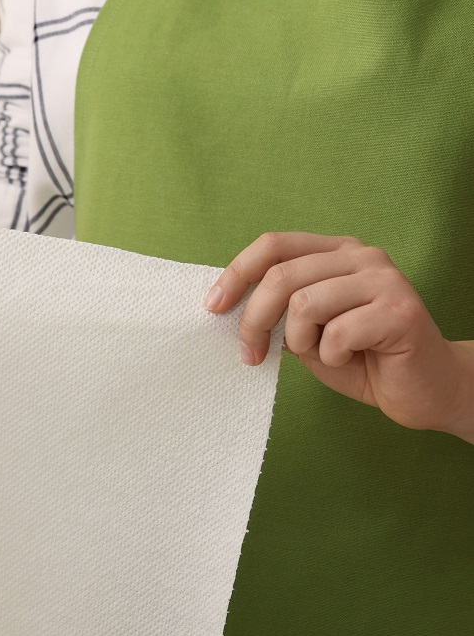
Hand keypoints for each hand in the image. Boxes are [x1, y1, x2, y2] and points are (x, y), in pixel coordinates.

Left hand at [208, 232, 473, 442]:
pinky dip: (332, 356)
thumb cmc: (362, 360)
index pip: (274, 245)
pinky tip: (351, 359)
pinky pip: (337, 333)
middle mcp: (362, 256)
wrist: (424, 391)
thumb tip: (228, 305)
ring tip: (322, 354)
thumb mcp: (307, 333)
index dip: (237, 274)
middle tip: (250, 354)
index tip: (212, 307)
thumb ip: (278, 312)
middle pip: (281, 276)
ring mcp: (384, 280)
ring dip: (300, 341)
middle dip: (255, 321)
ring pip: (304, 304)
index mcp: (336, 252)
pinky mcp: (400, 310)